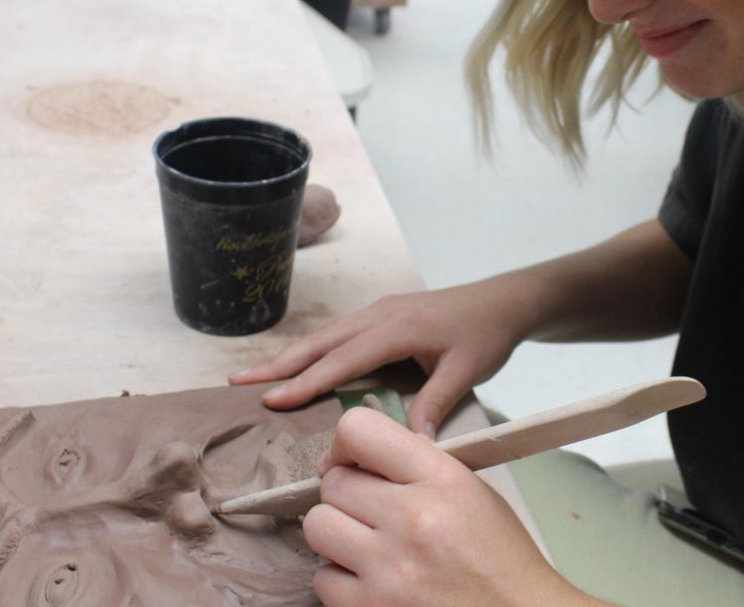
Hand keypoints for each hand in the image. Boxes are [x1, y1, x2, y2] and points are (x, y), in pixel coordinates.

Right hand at [229, 282, 523, 436]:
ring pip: (326, 335)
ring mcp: (380, 311)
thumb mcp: (466, 370)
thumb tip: (410, 442)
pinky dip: (313, 350)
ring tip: (255, 375)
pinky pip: (339, 333)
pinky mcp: (384, 315)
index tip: (272, 400)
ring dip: (291, 355)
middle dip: (279, 363)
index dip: (306, 381)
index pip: (343, 359)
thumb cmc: (486, 333)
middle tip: (239, 383)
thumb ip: (435, 403)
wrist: (504, 301)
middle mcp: (381, 314)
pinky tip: (299, 364)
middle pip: (321, 342)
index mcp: (397, 327)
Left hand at [303, 408, 591, 606]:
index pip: (360, 431)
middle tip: (372, 511)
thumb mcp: (475, 493)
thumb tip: (369, 452)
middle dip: (347, 495)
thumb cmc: (502, 561)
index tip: (354, 461)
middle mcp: (412, 519)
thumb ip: (423, 465)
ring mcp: (388, 569)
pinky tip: (373, 579)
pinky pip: (322, 579)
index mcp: (442, 480)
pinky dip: (341, 579)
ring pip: (317, 526)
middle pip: (333, 483)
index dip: (346, 445)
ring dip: (337, 534)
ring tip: (369, 544)